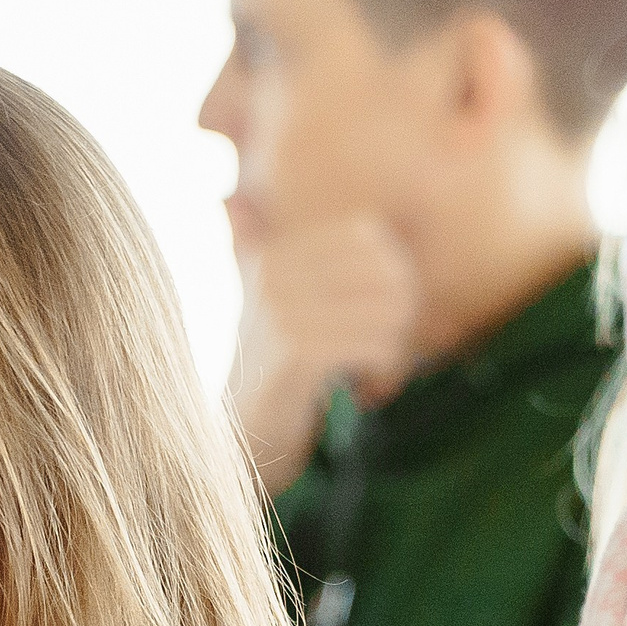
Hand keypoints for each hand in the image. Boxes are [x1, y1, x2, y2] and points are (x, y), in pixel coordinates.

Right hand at [226, 211, 418, 491]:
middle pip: (385, 272)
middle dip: (400, 308)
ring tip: (377, 360)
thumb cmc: (261, 355)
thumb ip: (247, 241)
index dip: (392, 270)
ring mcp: (281, 316)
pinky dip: (384, 366)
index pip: (370, 237)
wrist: (243, 427)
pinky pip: (374, 344)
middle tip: (387, 336)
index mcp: (272, 255)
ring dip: (395, 342)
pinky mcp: (296, 356)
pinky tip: (369, 381)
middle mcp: (272, 278)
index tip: (379, 304)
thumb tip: (226, 198)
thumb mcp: (252, 291)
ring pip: (387, 311)